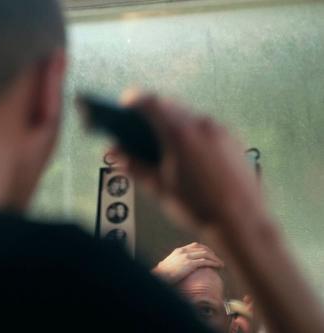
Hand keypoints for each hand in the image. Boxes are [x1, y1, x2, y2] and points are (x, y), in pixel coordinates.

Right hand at [119, 92, 266, 227]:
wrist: (241, 222)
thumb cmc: (200, 208)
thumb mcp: (160, 188)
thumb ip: (135, 167)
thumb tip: (117, 154)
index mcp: (180, 134)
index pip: (152, 103)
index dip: (135, 100)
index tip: (126, 103)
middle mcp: (202, 125)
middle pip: (171, 105)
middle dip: (154, 111)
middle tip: (142, 126)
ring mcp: (220, 131)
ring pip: (190, 115)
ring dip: (174, 121)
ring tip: (165, 142)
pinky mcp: (233, 139)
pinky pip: (207, 126)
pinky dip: (193, 131)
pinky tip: (190, 153)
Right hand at [152, 242, 223, 283]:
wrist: (159, 276)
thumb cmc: (161, 274)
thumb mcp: (166, 265)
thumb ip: (172, 263)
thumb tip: (170, 266)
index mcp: (179, 251)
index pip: (195, 245)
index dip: (205, 249)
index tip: (211, 254)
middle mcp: (184, 251)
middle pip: (202, 248)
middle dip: (212, 253)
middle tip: (217, 259)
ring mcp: (187, 257)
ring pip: (206, 254)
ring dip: (215, 259)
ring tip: (221, 264)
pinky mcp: (190, 264)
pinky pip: (205, 262)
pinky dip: (214, 263)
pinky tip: (218, 267)